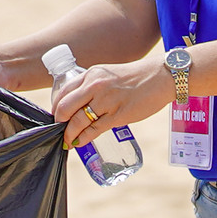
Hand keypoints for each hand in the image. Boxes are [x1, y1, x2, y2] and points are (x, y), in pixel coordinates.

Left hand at [51, 59, 171, 147]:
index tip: (56, 117)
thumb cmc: (134, 77)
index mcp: (91, 75)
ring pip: (77, 121)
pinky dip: (83, 139)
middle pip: (65, 108)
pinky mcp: (118, 116)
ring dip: (69, 135)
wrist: (160, 77)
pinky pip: (94, 130)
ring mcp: (106, 101)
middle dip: (58, 123)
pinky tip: (79, 143)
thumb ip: (92, 86)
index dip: (56, 108)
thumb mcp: (107, 74)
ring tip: (68, 141)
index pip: (63, 92)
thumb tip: (78, 104)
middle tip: (58, 131)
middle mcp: (95, 86)